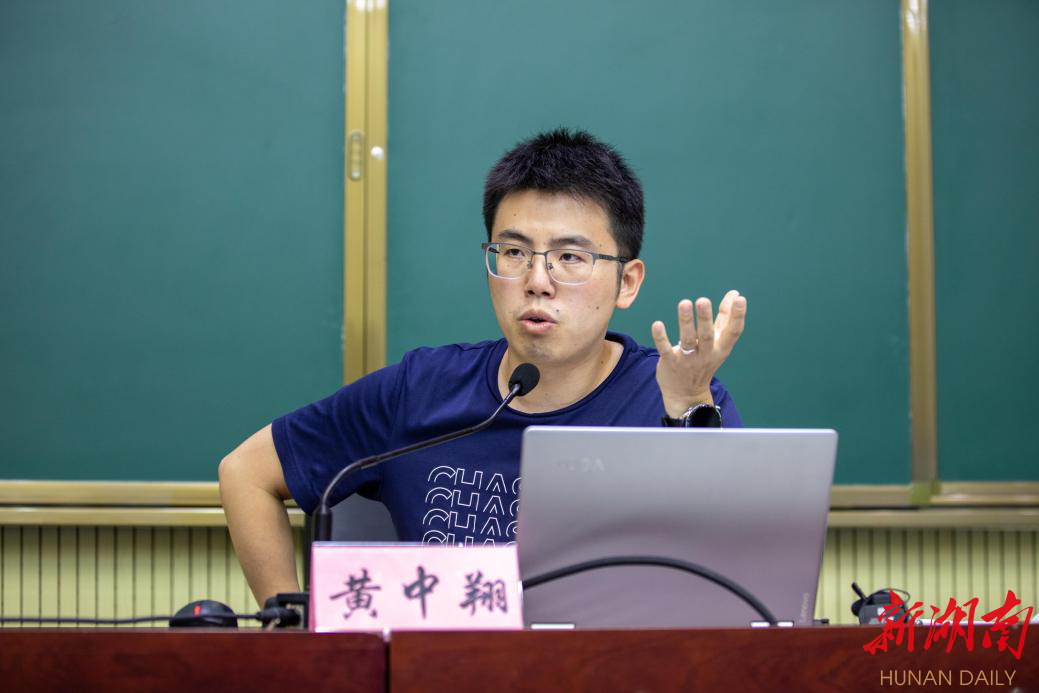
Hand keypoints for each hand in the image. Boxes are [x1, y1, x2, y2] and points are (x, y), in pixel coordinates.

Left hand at [651, 290, 746, 416]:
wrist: (687, 394)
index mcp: (721, 348)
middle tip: (703, 300)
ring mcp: (688, 359)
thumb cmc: (704, 360)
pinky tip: (657, 324)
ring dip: (685, 322)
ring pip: (688, 340)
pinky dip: (661, 338)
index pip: (733, 332)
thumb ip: (725, 317)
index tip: (740, 300)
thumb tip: (735, 294)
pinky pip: (666, 349)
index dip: (738, 316)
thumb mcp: (718, 342)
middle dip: (705, 318)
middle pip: (707, 335)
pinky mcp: (671, 363)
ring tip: (684, 303)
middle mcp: (706, 354)